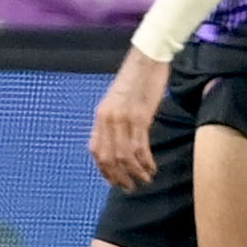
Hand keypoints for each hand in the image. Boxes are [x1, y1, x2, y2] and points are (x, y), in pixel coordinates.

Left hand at [88, 48, 166, 190]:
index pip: (95, 150)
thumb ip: (114, 122)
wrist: (147, 59)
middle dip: (119, 176)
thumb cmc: (135, 81)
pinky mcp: (140, 117)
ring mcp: (123, 119)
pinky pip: (140, 147)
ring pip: (124, 156)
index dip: (104, 170)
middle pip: (108, 157)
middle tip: (130, 187)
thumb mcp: (117, 103)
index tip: (114, 181)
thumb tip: (116, 144)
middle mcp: (107, 119)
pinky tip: (151, 168)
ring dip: (135, 172)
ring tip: (145, 180)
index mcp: (100, 116)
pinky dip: (145, 162)